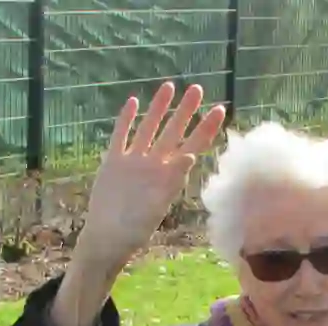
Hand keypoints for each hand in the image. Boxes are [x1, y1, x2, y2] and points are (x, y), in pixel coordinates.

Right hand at [74, 82, 225, 269]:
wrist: (107, 237)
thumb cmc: (134, 229)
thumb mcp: (157, 205)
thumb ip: (172, 180)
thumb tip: (190, 157)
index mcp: (169, 175)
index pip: (193, 145)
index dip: (206, 128)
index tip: (220, 109)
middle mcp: (154, 164)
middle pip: (173, 131)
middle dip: (185, 111)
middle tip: (197, 88)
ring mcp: (133, 161)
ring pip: (148, 128)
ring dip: (158, 108)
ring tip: (169, 86)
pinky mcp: (113, 163)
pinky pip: (121, 136)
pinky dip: (126, 120)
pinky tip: (133, 102)